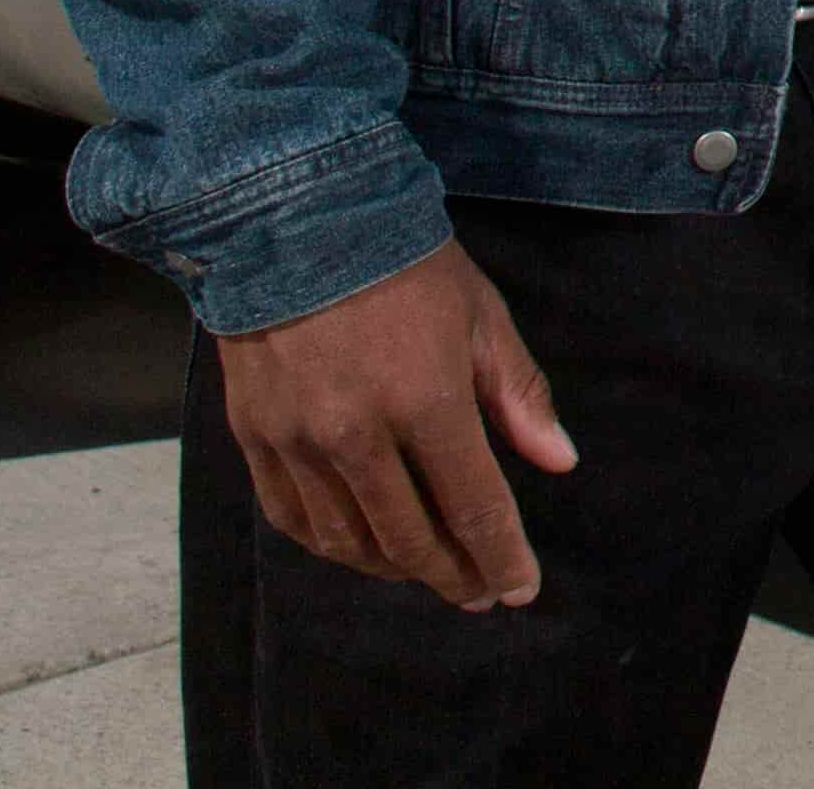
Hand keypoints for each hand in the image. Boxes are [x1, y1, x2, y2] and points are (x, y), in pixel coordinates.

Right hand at [216, 238, 578, 609]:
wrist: (294, 222)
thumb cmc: (404, 263)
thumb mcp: (481, 316)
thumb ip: (519, 394)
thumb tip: (558, 462)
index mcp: (425, 402)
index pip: (473, 506)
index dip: (500, 556)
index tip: (520, 589)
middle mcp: (356, 435)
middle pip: (409, 539)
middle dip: (452, 574)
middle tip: (478, 591)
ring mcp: (298, 442)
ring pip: (349, 540)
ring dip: (393, 568)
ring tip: (428, 570)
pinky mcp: (254, 439)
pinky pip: (293, 518)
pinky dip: (331, 545)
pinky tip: (360, 547)